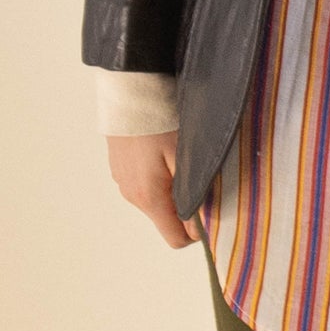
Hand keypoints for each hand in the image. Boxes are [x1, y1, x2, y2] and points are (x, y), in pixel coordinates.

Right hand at [106, 130, 202, 245]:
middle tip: (199, 175)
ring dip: (171, 189)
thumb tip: (199, 230)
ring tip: (179, 157)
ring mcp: (123, 182)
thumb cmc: (161, 122)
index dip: (197, 231)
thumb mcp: (185, 158)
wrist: (131, 91)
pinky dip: (157, 176)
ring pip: (156, 200)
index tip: (210, 206)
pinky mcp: (119, 169)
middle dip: (185, 206)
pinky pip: (143, 184)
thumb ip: (192, 196)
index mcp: (150, 198)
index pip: (176, 239)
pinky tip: (162, 151)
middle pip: (167, 219)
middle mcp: (132, 197)